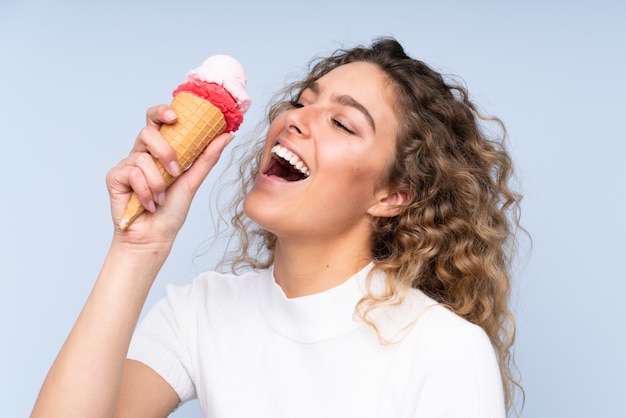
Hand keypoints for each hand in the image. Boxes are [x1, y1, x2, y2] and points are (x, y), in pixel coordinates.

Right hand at [106, 104, 233, 248]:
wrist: (154, 237)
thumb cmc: (171, 211)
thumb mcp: (193, 181)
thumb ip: (207, 157)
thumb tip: (227, 135)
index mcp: (160, 150)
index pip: (158, 120)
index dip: (163, 111)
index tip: (176, 116)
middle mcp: (142, 154)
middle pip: (147, 131)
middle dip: (164, 149)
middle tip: (176, 169)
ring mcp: (127, 164)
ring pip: (142, 157)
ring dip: (158, 182)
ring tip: (162, 198)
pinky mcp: (115, 177)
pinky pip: (132, 173)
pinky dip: (145, 191)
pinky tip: (149, 204)